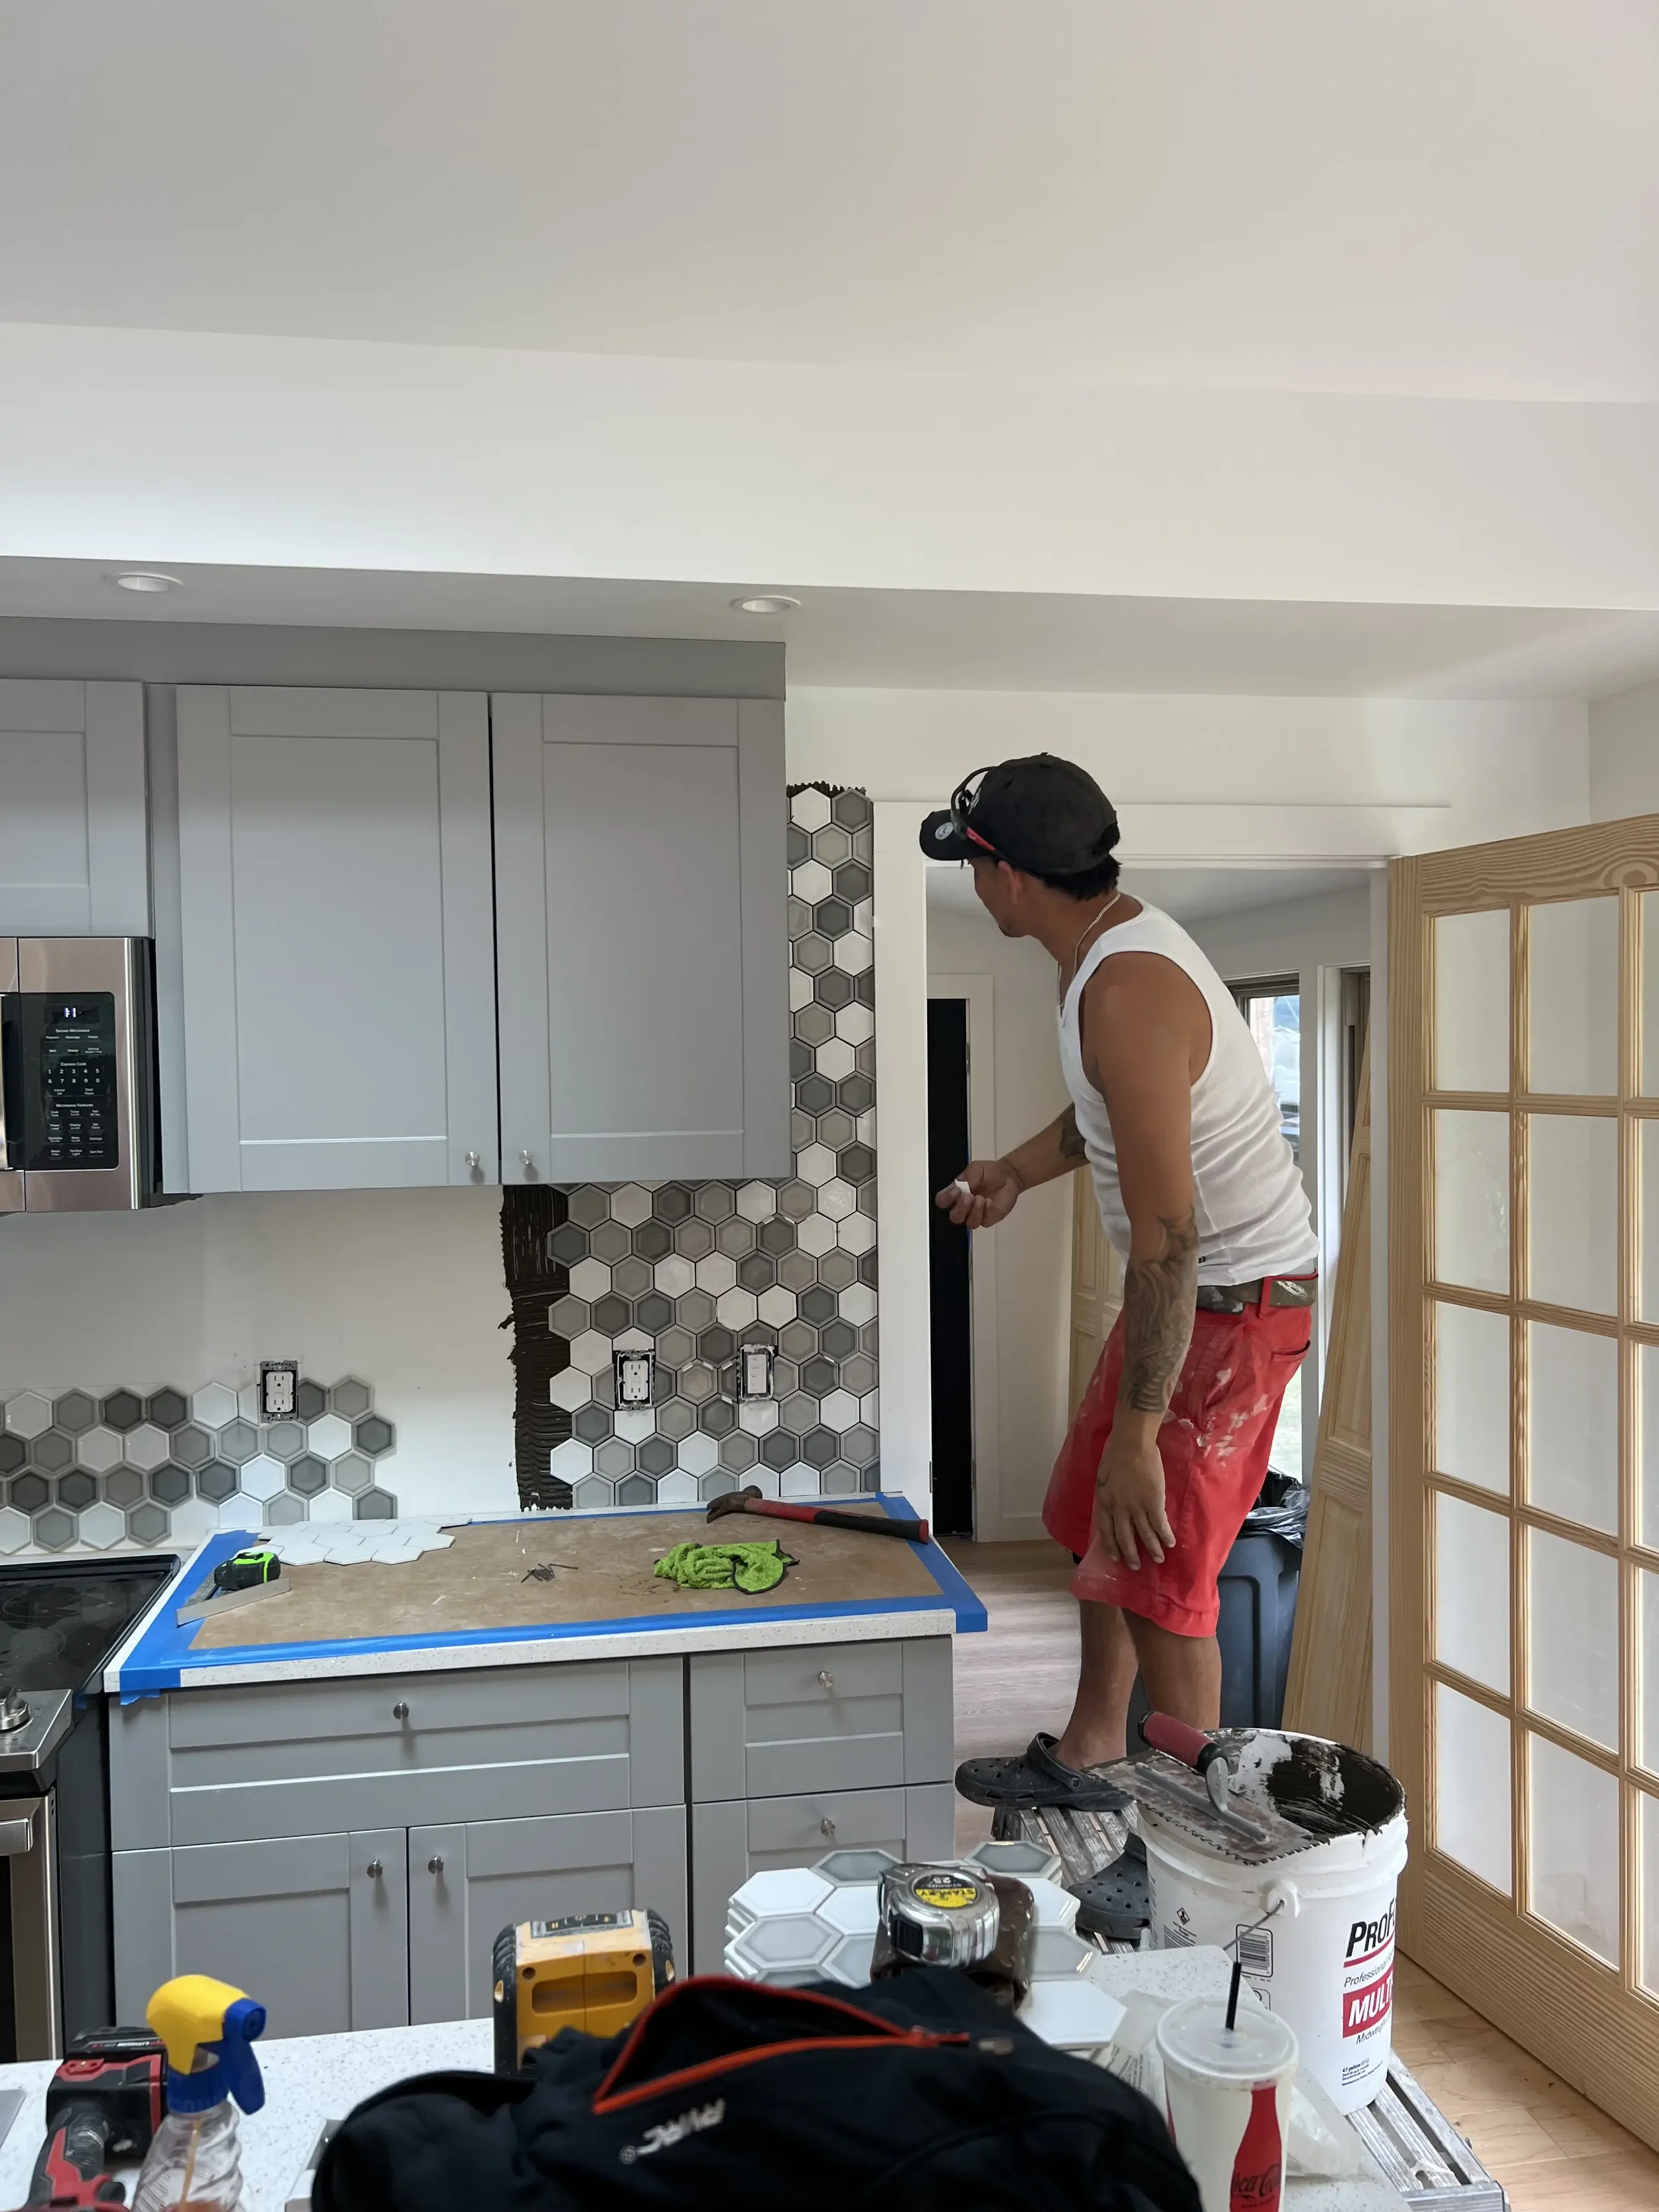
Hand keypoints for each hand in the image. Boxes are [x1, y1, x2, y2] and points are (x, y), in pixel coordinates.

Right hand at [935, 1158, 1022, 1227]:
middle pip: (954, 1217)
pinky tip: (989, 1202)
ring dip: (974, 1211)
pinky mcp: (988, 1219)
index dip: (946, 1199)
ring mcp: (976, 1214)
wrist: (1009, 1176)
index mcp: (956, 1193)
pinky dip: (985, 1212)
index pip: (942, 1201)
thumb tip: (960, 1187)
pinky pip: (983, 1222)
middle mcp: (964, 1206)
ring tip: (981, 1199)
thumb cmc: (990, 1172)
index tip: (956, 1190)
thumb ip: (967, 1178)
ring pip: (968, 1223)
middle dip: (960, 1208)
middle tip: (969, 1196)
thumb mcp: (976, 1168)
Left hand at [1094, 1423, 1174, 1570]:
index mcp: (1105, 1502)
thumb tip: (1113, 1505)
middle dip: (1130, 1554)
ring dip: (1152, 1549)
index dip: (1112, 1546)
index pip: (1107, 1531)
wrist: (1131, 1444)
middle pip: (1125, 1537)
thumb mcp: (1104, 1478)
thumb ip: (1109, 1494)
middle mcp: (1119, 1509)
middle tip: (1135, 1566)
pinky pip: (1159, 1524)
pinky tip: (1170, 1543)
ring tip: (1157, 1560)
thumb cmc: (1115, 1455)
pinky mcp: (1154, 1502)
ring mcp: (1137, 1507)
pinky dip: (1165, 1535)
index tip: (1115, 1558)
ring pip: (1144, 1534)